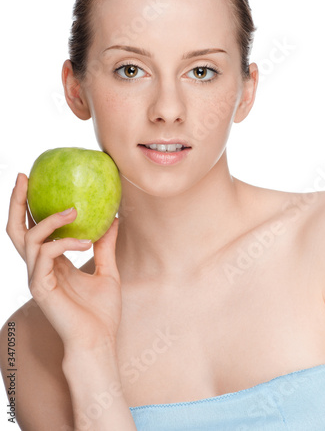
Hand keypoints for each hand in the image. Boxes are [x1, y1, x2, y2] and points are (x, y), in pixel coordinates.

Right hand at [6, 173, 121, 352]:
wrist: (99, 341)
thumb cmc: (101, 312)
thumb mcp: (108, 270)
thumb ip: (106, 245)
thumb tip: (113, 219)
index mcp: (52, 262)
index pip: (33, 229)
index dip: (30, 206)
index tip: (35, 179)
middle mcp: (39, 267)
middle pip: (17, 230)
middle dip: (17, 202)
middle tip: (25, 177)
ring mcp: (37, 277)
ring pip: (29, 238)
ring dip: (51, 220)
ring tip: (73, 210)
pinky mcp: (40, 287)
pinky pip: (46, 255)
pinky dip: (64, 243)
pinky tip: (85, 241)